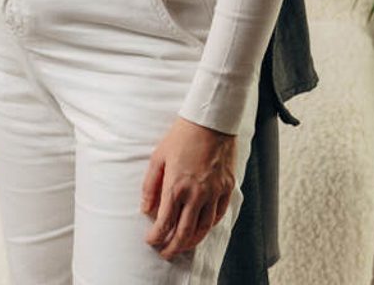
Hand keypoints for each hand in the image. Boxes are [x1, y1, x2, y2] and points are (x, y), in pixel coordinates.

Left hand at [141, 117, 236, 260]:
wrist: (210, 120)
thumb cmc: (182, 135)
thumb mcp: (159, 156)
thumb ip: (150, 185)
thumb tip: (146, 209)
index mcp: (176, 186)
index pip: (164, 223)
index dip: (156, 237)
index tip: (151, 241)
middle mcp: (196, 194)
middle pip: (184, 233)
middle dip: (173, 247)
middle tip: (166, 252)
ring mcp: (214, 192)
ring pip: (203, 228)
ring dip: (192, 241)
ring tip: (183, 245)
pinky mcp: (227, 187)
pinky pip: (219, 215)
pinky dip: (209, 226)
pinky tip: (202, 227)